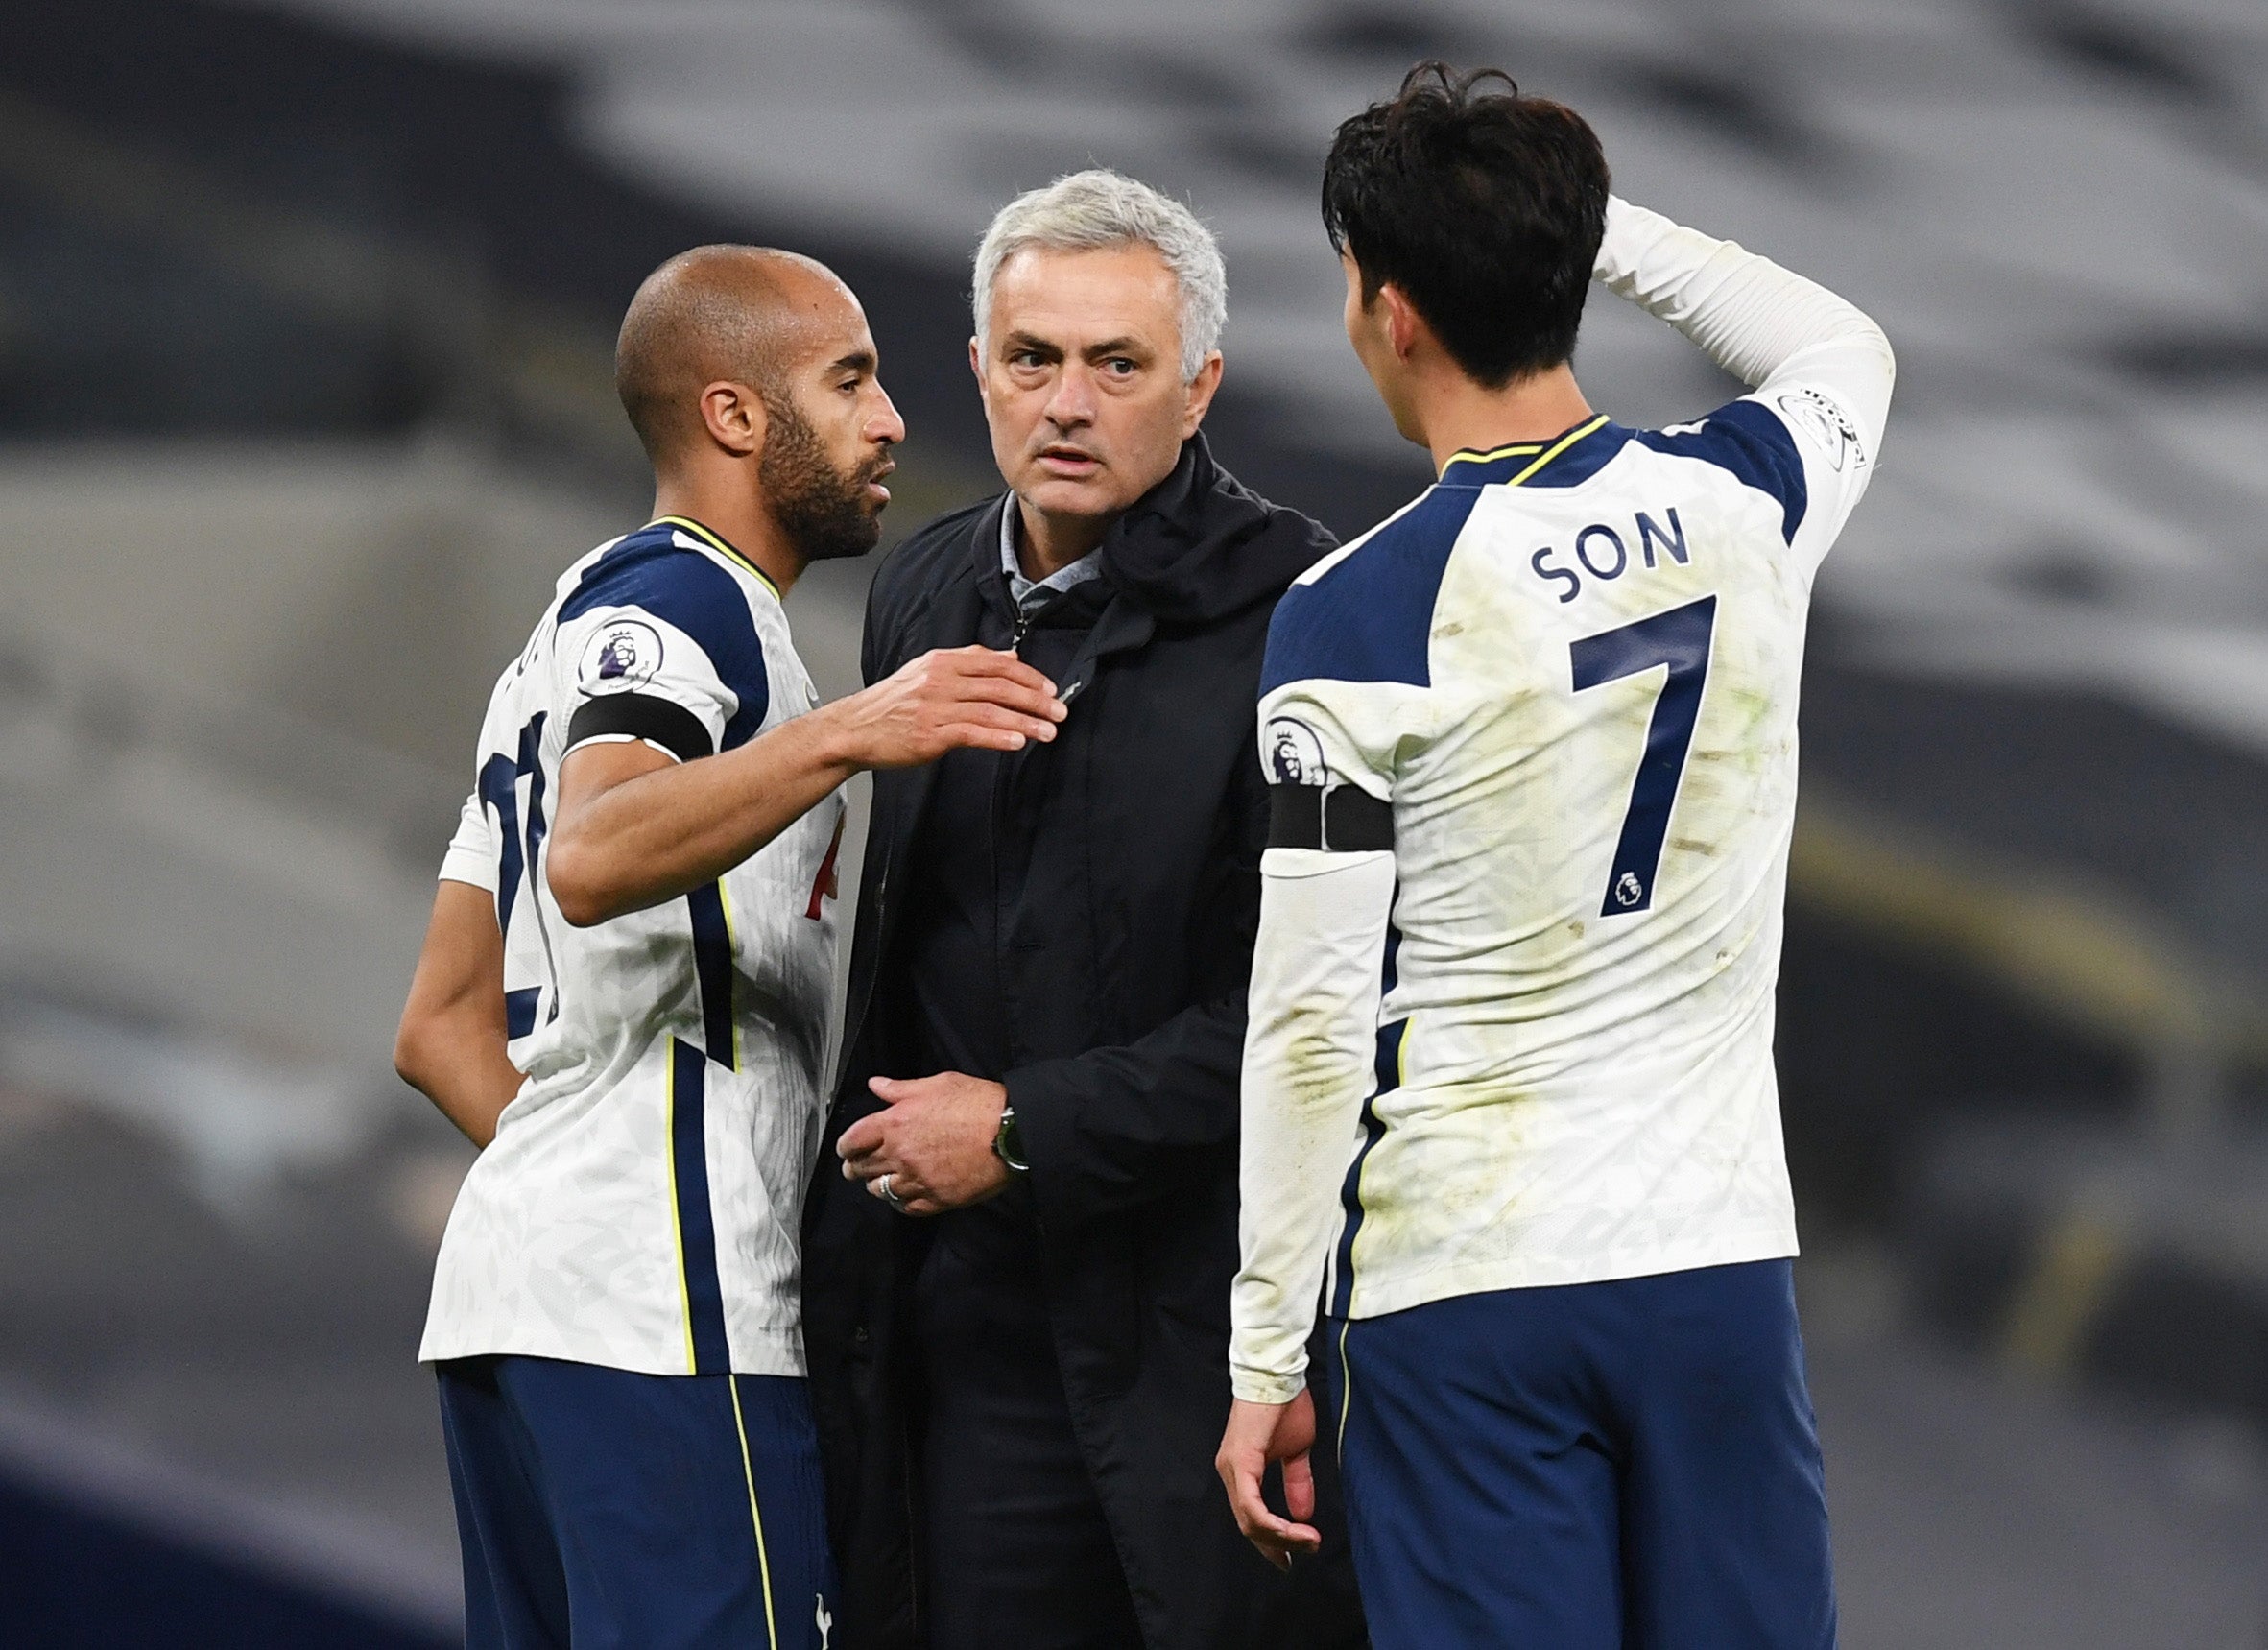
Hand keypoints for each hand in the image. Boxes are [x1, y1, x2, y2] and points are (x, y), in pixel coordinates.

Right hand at [832, 646, 1064, 768]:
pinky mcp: (930, 734)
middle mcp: (940, 680)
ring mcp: (935, 707)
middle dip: (1036, 700)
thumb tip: (1012, 655)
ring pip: (990, 709)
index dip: (1029, 675)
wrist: (854, 728)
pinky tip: (1018, 742)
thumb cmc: (893, 703)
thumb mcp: (929, 671)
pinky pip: (971, 733)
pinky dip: (998, 736)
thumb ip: (971, 662)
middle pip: (999, 686)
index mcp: (943, 661)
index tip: (1051, 689)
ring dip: (1025, 721)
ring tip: (1049, 732)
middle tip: (1060, 712)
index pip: (996, 662)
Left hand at [837, 1072, 1012, 1215]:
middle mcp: (900, 1154)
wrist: (1011, 1133)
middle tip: (854, 1168)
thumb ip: (901, 1088)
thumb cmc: (977, 1103)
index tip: (846, 1149)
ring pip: (881, 1191)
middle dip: (854, 1167)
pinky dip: (900, 1203)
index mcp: (895, 1123)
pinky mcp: (936, 1199)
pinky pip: (907, 1207)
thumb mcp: (937, 1084)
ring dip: (876, 1185)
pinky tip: (902, 1197)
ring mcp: (917, 1180)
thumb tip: (876, 1085)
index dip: (845, 1146)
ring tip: (878, 1182)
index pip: (852, 1140)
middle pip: (862, 1168)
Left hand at [1216, 1390, 1321, 1570]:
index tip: (1292, 1557)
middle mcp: (1230, 1471)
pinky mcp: (1240, 1462)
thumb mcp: (1296, 1451)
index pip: (1250, 1516)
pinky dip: (1274, 1523)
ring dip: (1280, 1537)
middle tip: (1301, 1555)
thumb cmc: (1285, 1405)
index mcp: (1240, 1470)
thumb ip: (1297, 1481)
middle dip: (1277, 1546)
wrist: (1277, 1373)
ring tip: (1307, 1542)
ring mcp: (1232, 1468)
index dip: (1271, 1541)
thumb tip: (1304, 1514)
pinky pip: (1251, 1505)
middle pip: (1248, 1524)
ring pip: (1249, 1519)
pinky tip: (1295, 1529)